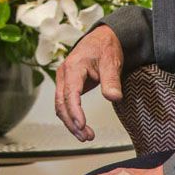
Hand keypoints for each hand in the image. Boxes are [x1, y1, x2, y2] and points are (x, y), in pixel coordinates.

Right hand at [54, 25, 122, 140]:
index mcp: (73, 67)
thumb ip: (111, 81)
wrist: (103, 38)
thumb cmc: (105, 47)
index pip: (69, 93)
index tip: (82, 125)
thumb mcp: (111, 62)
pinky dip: (71, 116)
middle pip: (61, 103)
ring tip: (85, 136)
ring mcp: (64, 79)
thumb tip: (113, 98)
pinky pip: (64, 103)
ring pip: (60, 106)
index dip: (74, 111)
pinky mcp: (68, 84)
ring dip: (70, 122)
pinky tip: (80, 126)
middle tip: (86, 136)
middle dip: (72, 122)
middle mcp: (64, 74)